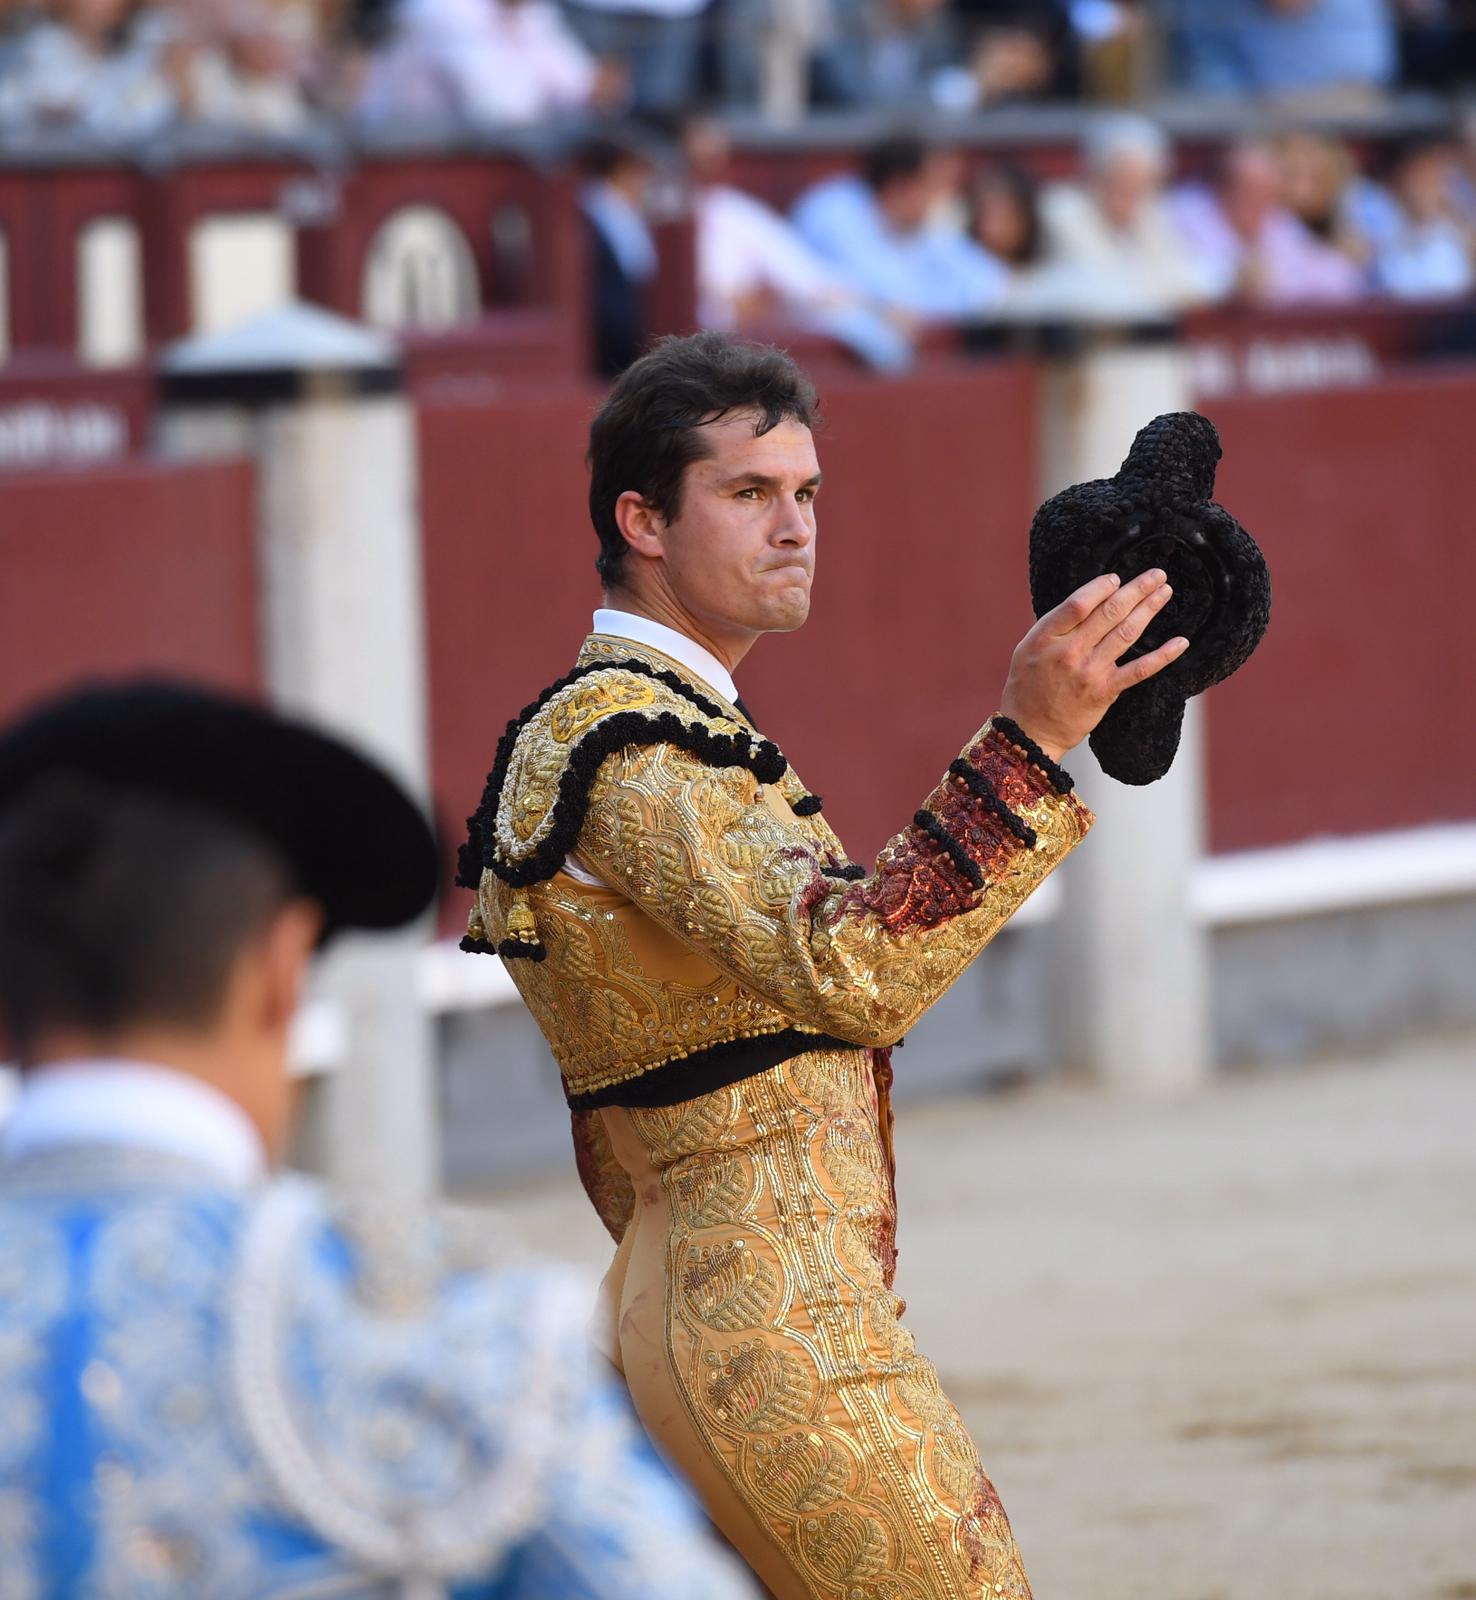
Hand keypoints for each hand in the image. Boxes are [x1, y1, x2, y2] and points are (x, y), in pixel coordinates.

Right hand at [998, 569, 1187, 761]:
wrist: (1029, 732)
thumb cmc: (1027, 688)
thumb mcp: (1027, 649)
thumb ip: (1053, 627)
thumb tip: (1085, 602)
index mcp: (1045, 637)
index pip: (1079, 603)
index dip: (1102, 587)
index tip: (1116, 579)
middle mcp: (1069, 651)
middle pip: (1109, 612)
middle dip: (1136, 589)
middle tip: (1156, 575)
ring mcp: (1089, 671)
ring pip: (1126, 632)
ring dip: (1149, 608)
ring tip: (1165, 591)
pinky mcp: (1105, 691)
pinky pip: (1140, 669)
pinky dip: (1163, 655)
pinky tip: (1180, 642)